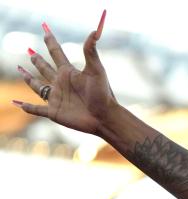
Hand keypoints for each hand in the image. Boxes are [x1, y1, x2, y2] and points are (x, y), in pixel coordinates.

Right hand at [14, 12, 116, 133]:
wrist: (105, 117)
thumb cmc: (103, 94)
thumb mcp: (96, 70)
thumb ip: (91, 51)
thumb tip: (95, 31)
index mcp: (69, 72)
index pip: (56, 53)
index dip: (51, 42)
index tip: (45, 31)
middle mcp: (61, 83)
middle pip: (45, 69)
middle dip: (38, 61)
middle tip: (31, 52)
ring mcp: (56, 97)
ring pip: (38, 86)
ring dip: (29, 79)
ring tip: (21, 71)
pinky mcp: (54, 112)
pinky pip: (37, 109)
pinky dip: (27, 107)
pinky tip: (19, 104)